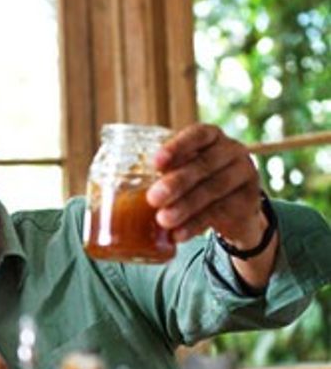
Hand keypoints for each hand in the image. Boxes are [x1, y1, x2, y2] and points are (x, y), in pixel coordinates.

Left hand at [147, 124, 264, 246]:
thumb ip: (162, 173)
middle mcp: (232, 151)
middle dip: (176, 183)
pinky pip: (221, 212)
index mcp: (212, 137)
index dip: (177, 147)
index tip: (156, 163)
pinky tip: (178, 234)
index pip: (197, 134)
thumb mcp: (182, 173)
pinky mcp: (250, 200)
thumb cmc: (197, 184)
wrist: (235, 211)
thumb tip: (118, 187)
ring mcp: (245, 174)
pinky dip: (196, 224)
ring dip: (185, 207)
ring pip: (213, 190)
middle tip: (152, 199)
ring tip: (162, 220)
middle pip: (203, 165)